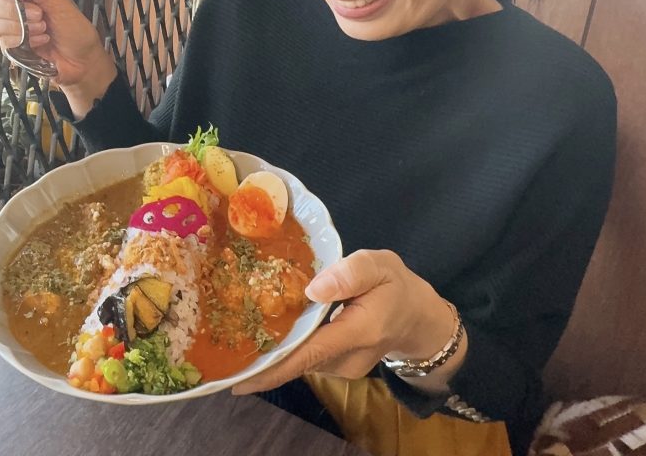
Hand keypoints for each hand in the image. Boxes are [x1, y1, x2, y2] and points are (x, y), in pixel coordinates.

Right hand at [0, 0, 115, 108]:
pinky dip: (24, 41)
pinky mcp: (12, 48)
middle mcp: (14, 9)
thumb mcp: (57, 1)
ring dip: (22, 27)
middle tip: (41, 15)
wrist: (83, 59)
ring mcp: (12, 29)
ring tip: (44, 30)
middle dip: (18, 11)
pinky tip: (41, 42)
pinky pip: (4, 42)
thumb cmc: (74, 27)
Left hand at [232, 249, 457, 393]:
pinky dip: (290, 346)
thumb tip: (312, 290)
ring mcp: (342, 367)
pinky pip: (308, 356)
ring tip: (243, 329)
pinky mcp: (337, 365)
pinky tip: (273, 329)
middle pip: (298, 359)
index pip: (308, 354)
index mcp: (357, 332)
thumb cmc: (397, 286)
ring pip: (301, 359)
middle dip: (264, 355)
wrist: (419, 316)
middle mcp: (347, 359)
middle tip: (227, 341)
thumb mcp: (380, 265)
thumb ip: (349, 274)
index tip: (240, 380)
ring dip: (276, 348)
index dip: (273, 368)